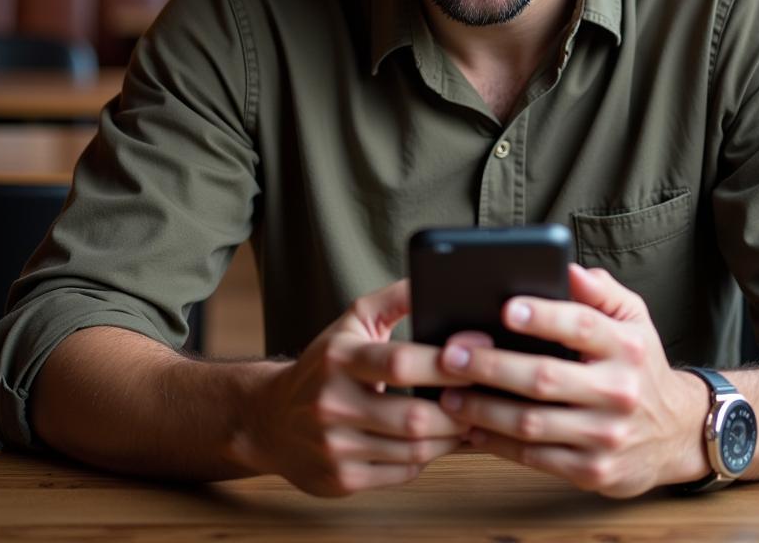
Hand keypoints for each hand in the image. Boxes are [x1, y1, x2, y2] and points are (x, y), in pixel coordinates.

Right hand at [233, 279, 475, 495]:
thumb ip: (394, 298)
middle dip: (458, 409)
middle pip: (413, 417)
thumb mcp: (352, 322)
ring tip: (474, 419)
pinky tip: (444, 442)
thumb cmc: (324, 364)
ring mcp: (335, 446)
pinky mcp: (340, 479)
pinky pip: (402, 472)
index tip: (481, 355)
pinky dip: (429, 458)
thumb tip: (433, 280)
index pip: (399, 361)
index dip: (445, 363)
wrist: (271, 419)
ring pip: (413, 450)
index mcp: (339, 358)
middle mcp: (332, 403)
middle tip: (487, 397)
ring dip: (451, 437)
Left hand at [437, 264, 711, 496]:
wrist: (676, 433)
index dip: (544, 317)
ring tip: (448, 393)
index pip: (583, 326)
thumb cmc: (639, 364)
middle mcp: (618, 391)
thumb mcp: (633, 318)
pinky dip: (497, 444)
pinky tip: (470, 428)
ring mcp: (606, 436)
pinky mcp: (592, 471)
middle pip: (545, 378)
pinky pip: (534, 457)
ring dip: (484, 409)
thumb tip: (568, 268)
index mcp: (626, 347)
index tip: (506, 307)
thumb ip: (600, 291)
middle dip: (492, 366)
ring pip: (532, 423)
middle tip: (452, 354)